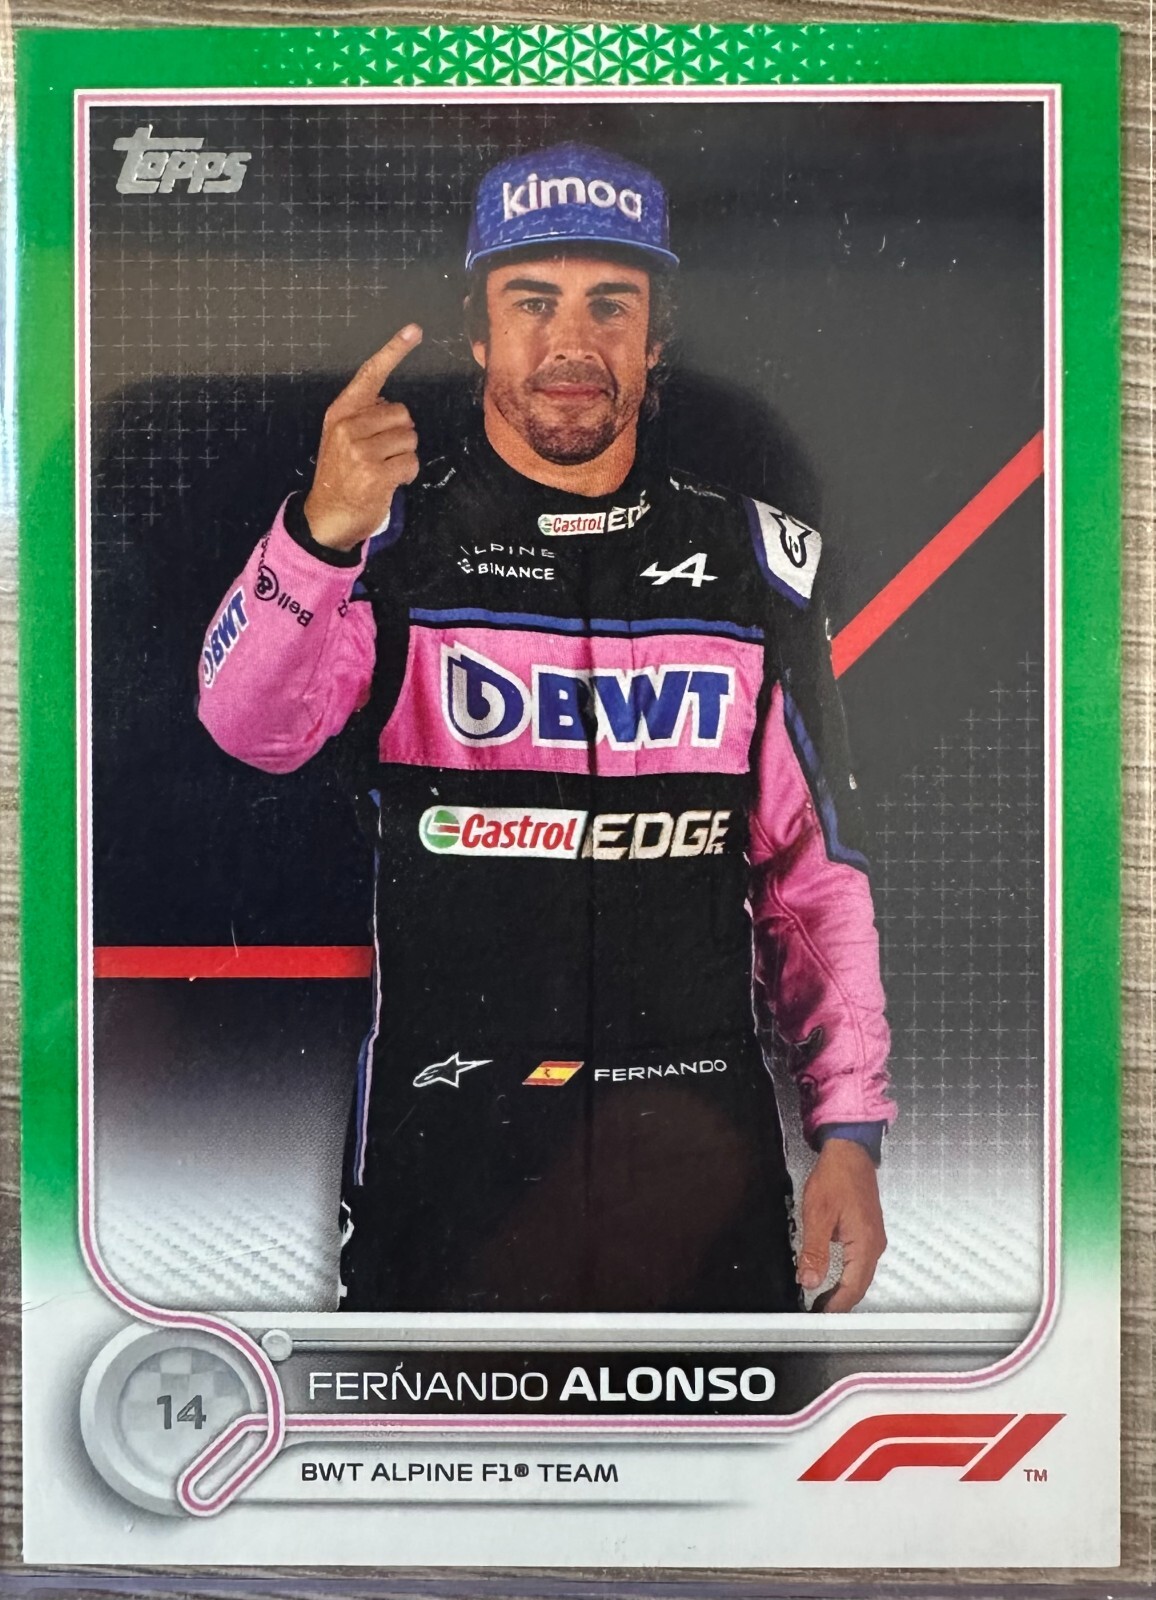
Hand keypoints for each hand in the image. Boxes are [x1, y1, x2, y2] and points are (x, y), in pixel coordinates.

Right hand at [303, 324, 422, 550]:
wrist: (327, 515)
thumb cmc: (341, 476)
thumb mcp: (341, 438)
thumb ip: (363, 417)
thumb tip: (389, 404)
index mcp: (341, 413)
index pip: (370, 374)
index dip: (393, 351)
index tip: (414, 330)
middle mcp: (348, 427)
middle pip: (403, 414)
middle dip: (400, 435)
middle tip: (382, 454)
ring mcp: (360, 451)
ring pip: (410, 439)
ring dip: (404, 456)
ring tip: (383, 469)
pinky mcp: (374, 474)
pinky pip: (411, 463)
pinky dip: (407, 474)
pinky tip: (389, 481)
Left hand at [797, 1139, 886, 1311]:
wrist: (850, 1152)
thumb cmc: (836, 1177)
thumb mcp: (818, 1214)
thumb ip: (814, 1251)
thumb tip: (810, 1281)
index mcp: (865, 1244)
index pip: (852, 1288)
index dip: (836, 1306)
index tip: (819, 1316)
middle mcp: (875, 1245)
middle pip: (859, 1285)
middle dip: (840, 1302)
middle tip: (819, 1313)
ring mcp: (874, 1238)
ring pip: (860, 1275)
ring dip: (844, 1290)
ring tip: (824, 1300)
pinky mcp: (869, 1232)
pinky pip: (860, 1262)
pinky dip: (847, 1275)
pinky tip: (833, 1276)